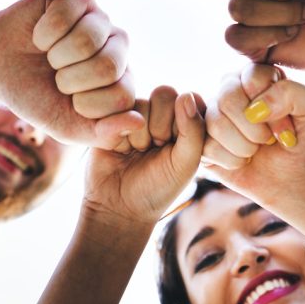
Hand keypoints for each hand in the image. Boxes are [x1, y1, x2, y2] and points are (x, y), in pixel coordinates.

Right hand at [0, 0, 138, 148]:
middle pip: (107, 66)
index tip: (70, 101)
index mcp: (122, 79)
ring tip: (50, 57)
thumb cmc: (35, 97)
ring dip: (56, 56)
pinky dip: (43, 33)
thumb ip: (103, 134)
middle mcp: (118, 47)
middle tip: (57, 77)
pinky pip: (65, 16)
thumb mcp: (65, 127)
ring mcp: (100, 20)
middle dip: (70, 79)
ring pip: (87, 40)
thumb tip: (139, 122)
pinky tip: (41, 37)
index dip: (86, 104)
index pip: (122, 96)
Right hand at [83, 87, 205, 226]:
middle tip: (154, 150)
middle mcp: (160, 112)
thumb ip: (194, 131)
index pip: (188, 98)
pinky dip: (116, 133)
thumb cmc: (158, 188)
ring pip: (140, 103)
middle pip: (164, 94)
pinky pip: (115, 111)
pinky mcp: (110, 117)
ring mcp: (134, 113)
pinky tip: (118, 149)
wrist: (119, 209)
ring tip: (135, 153)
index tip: (176, 148)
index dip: (182, 122)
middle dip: (160, 128)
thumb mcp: (185, 164)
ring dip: (138, 136)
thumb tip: (186, 95)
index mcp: (184, 120)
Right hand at [201, 64, 304, 209]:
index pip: (252, 78)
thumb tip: (254, 108)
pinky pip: (206, 147)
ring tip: (256, 150)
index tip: (289, 127)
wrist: (294, 178)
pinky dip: (232, 161)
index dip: (273, 109)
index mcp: (256, 74)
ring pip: (216, 123)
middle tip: (268, 140)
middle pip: (227, 98)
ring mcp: (212, 113)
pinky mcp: (201, 139)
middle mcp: (230, 87)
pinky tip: (242, 160)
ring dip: (244, 147)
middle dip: (255, 129)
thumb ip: (292, 93)